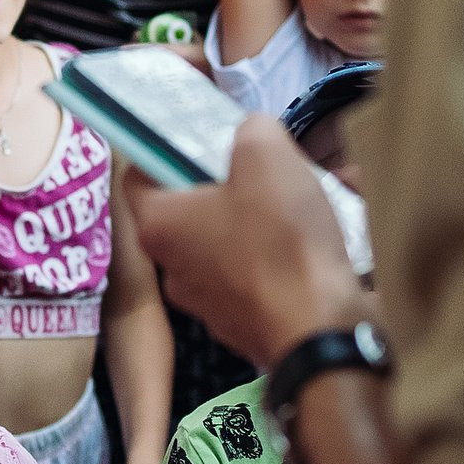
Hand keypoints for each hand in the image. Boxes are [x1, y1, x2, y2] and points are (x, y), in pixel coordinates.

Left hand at [129, 118, 372, 366]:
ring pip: (229, 241)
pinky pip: (260, 273)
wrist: (319, 332)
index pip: (137, 175)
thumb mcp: (267, 156)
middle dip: (226, 181)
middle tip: (263, 165)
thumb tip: (252, 134)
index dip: (165, 148)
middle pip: (189, 208)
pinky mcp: (245, 325)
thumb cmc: (279, 239)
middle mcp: (172, 268)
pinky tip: (326, 236)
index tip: (201, 136)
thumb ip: (252, 130)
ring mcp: (207, 303)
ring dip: (264, 216)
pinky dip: (286, 252)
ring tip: (308, 196)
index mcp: (158, 225)